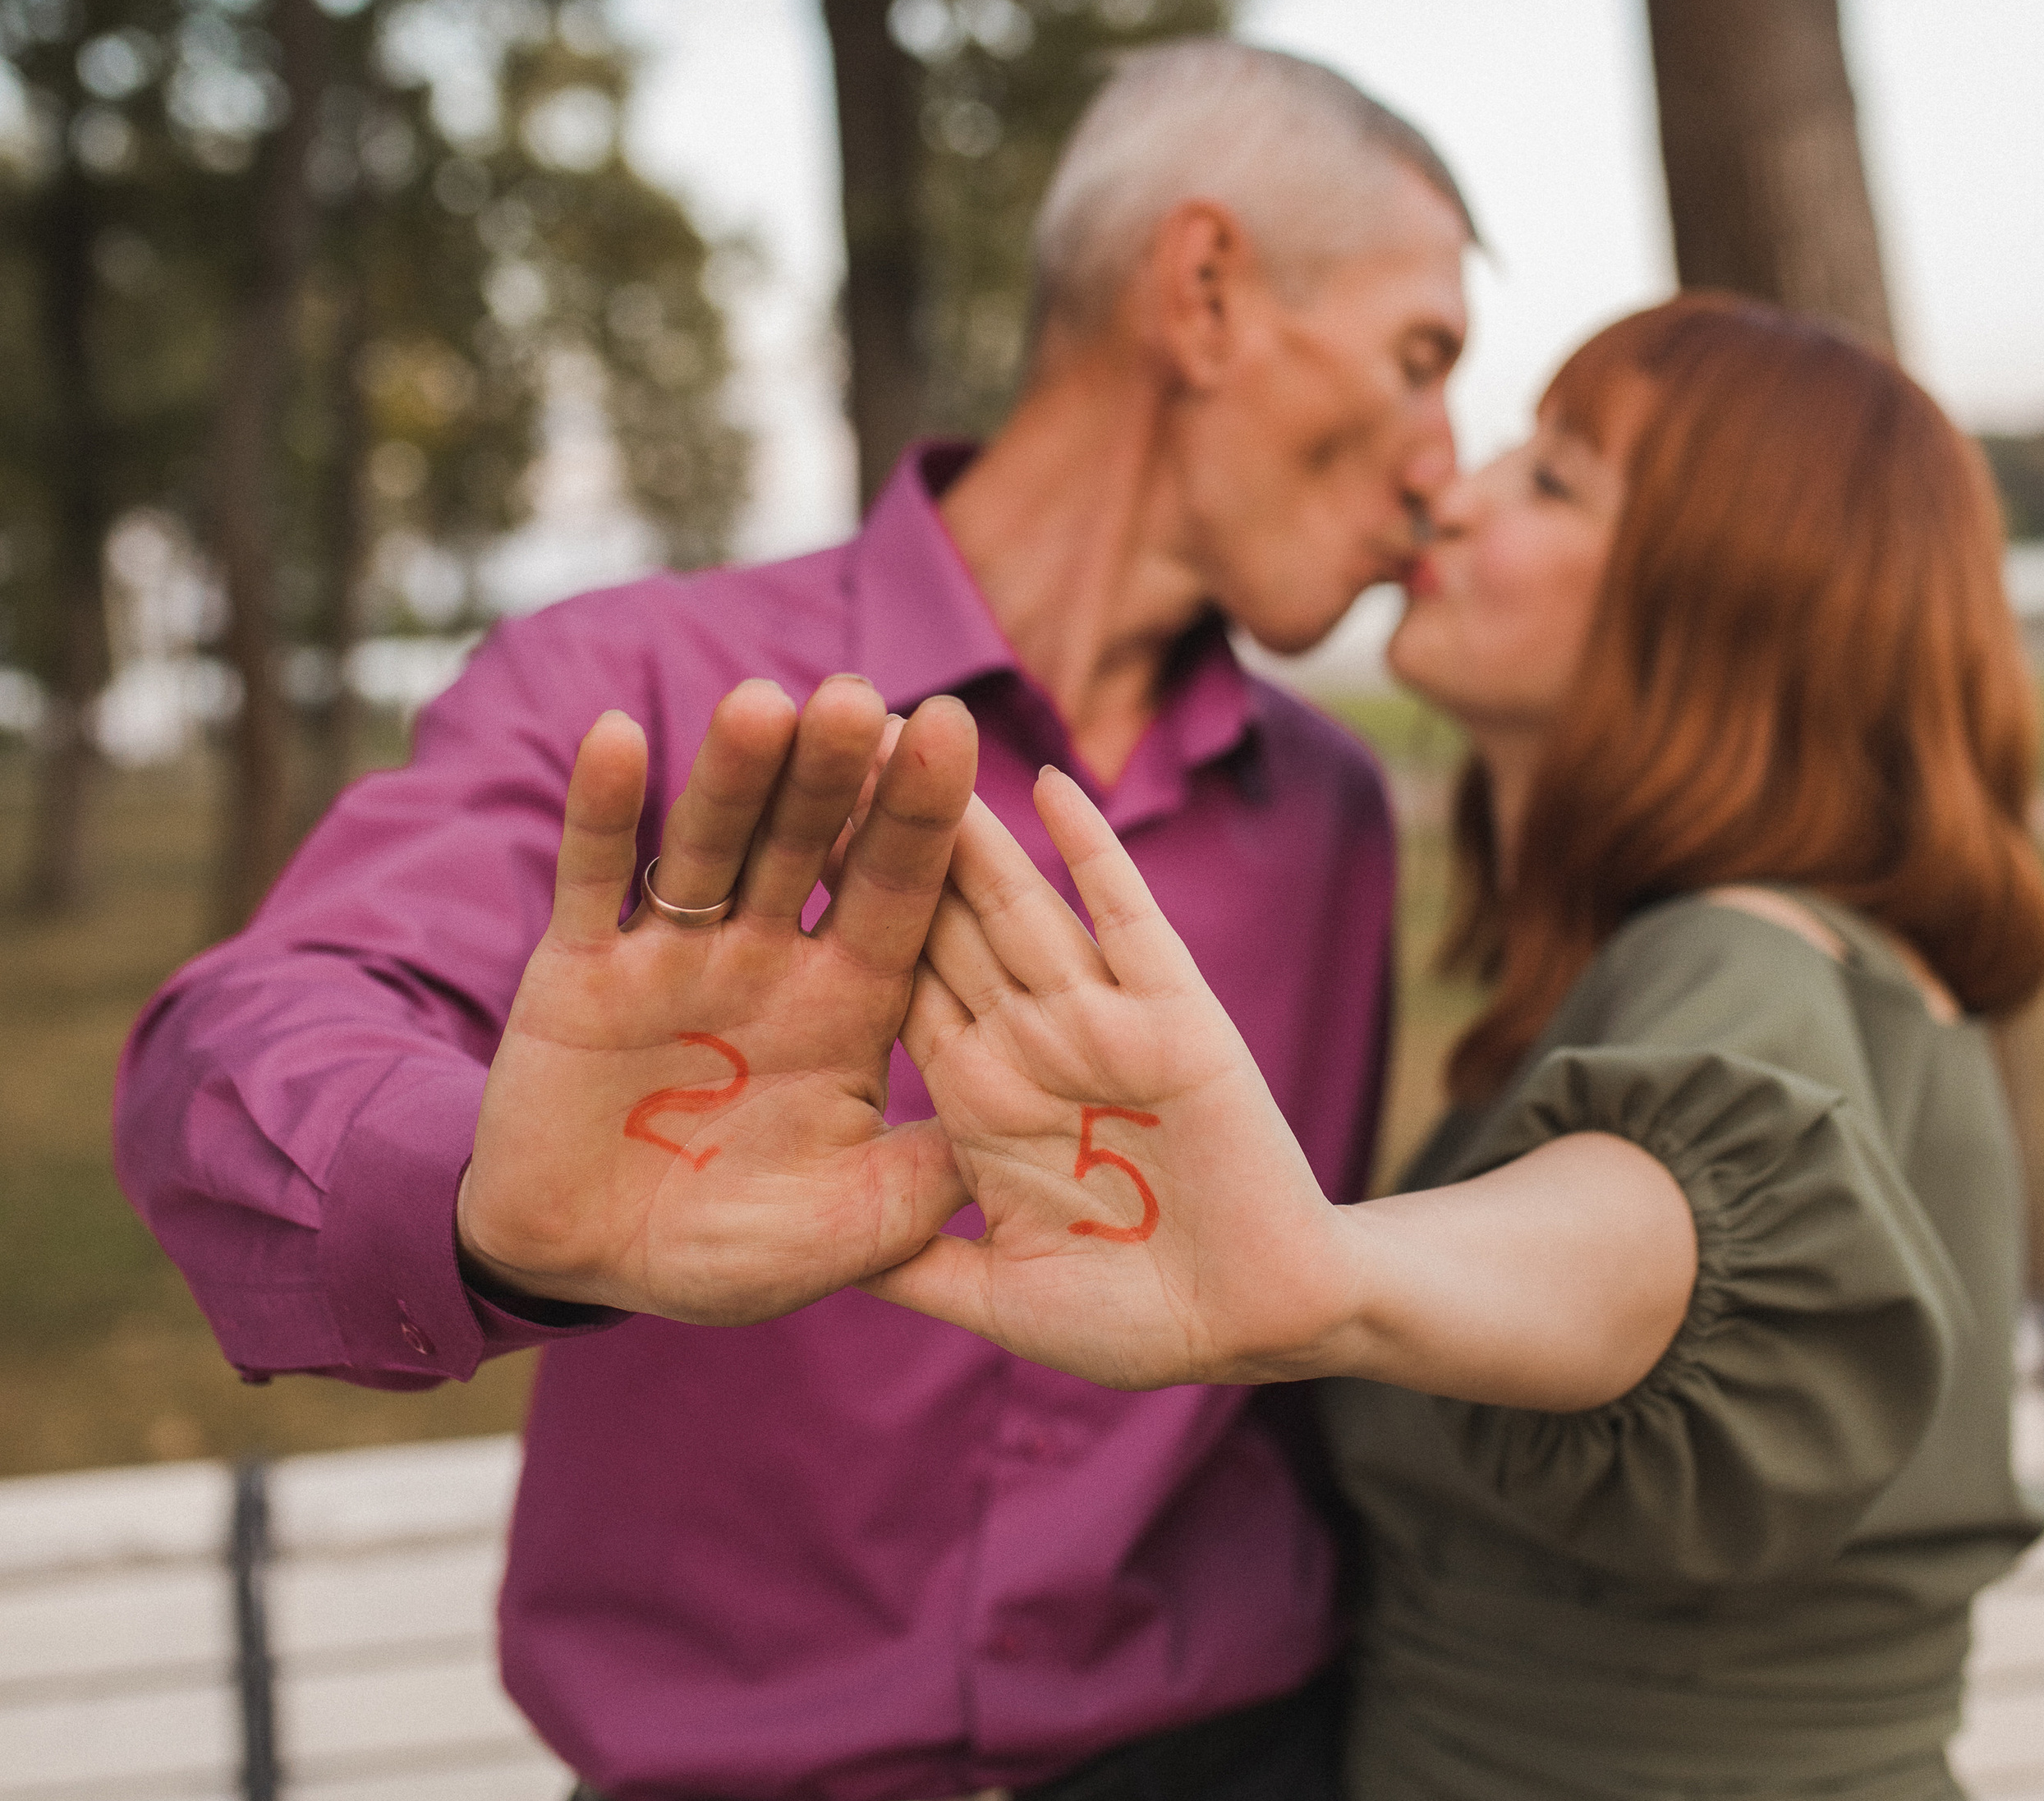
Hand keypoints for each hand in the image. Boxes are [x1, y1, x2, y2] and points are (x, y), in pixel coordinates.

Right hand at [458, 675, 977, 1324]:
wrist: (586, 1267)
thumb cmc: (729, 1249)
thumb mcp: (849, 1228)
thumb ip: (926, 1180)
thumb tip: (1032, 1143)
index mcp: (848, 1003)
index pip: (898, 890)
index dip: (924, 816)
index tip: (957, 729)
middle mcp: (769, 957)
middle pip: (810, 844)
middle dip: (838, 774)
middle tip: (866, 693)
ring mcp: (674, 954)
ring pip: (712, 843)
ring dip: (736, 774)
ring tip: (766, 703)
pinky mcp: (580, 967)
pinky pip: (595, 879)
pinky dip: (604, 812)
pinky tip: (621, 736)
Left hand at [862, 768, 1359, 1387]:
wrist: (1263, 1323)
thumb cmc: (1137, 1320)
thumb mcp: (998, 1297)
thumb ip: (914, 1264)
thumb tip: (814, 1253)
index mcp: (979, 1092)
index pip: (892, 980)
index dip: (832, 911)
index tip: (768, 838)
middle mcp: (1030, 1038)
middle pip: (939, 918)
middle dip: (881, 834)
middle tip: (817, 738)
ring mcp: (1101, 1018)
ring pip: (1017, 901)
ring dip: (966, 821)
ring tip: (909, 733)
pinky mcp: (1175, 1013)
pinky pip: (1126, 919)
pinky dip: (1092, 853)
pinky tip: (1049, 785)